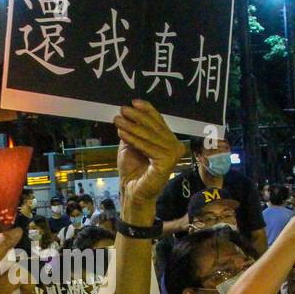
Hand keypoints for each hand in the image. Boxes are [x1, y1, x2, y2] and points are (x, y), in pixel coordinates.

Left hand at [113, 100, 180, 214]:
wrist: (132, 191)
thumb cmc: (132, 170)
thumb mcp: (132, 144)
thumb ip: (134, 130)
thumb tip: (128, 112)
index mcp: (169, 141)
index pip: (159, 122)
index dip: (148, 110)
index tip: (134, 102)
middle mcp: (176, 146)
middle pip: (155, 127)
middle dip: (138, 117)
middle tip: (122, 109)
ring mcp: (173, 155)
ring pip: (151, 136)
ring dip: (132, 127)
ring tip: (118, 120)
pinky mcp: (168, 163)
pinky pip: (149, 147)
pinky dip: (135, 140)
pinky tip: (122, 134)